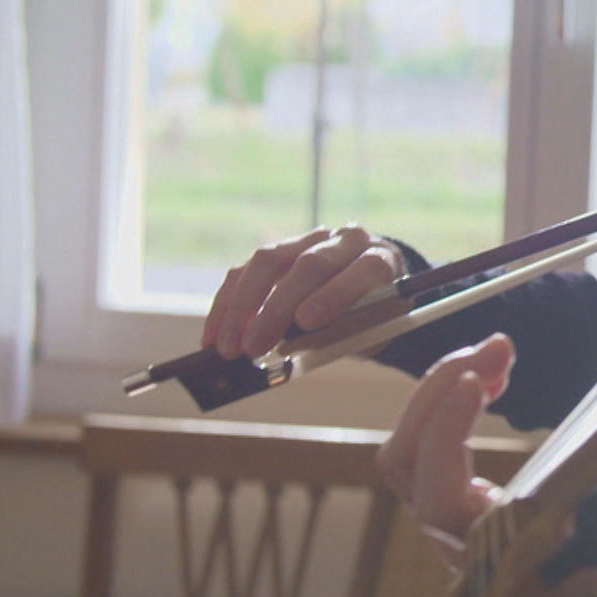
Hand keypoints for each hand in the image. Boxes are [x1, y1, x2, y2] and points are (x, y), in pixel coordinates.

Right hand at [200, 224, 404, 357]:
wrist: (371, 293)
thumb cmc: (373, 320)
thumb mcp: (371, 333)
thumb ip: (341, 338)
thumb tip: (285, 356)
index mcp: (383, 260)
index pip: (365, 269)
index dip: (336, 294)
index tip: (306, 322)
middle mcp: (346, 241)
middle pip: (310, 265)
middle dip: (277, 308)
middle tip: (253, 348)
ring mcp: (309, 240)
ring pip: (268, 261)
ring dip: (241, 307)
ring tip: (227, 347)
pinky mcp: (278, 250)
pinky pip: (245, 270)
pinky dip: (226, 305)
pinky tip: (213, 336)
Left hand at [378, 335, 596, 596]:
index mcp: (497, 563)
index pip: (437, 497)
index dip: (445, 435)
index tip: (478, 382)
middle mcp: (464, 544)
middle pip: (406, 463)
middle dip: (442, 392)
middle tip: (499, 346)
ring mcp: (463, 522)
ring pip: (414, 450)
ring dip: (446, 389)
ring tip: (500, 352)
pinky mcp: (474, 503)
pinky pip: (436, 446)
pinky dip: (457, 401)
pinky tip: (498, 378)